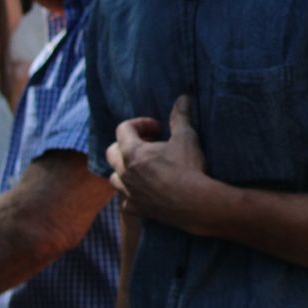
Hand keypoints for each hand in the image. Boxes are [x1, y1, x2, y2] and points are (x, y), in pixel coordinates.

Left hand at [107, 97, 216, 230]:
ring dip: (125, 169)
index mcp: (132, 151)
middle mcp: (124, 172)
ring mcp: (128, 192)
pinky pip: (125, 199)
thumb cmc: (188, 167)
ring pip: (114, 177)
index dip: (140, 123)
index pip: (123, 129)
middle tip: (150, 146)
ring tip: (144, 168)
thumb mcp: (186, 137)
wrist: (195, 203)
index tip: (158, 128)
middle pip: (112, 152)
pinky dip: (132, 193)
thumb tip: (182, 98)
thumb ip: (180, 116)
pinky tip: (146, 191)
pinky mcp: (135, 209)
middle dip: (127, 145)